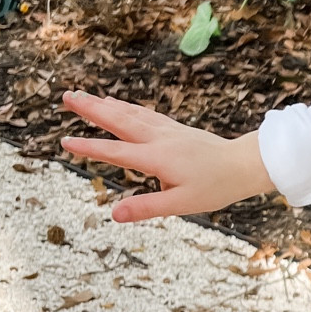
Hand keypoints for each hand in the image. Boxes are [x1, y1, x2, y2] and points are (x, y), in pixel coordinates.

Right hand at [59, 91, 273, 222]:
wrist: (245, 164)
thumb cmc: (216, 186)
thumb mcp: (182, 204)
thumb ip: (147, 208)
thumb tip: (115, 215)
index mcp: (157, 158)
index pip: (116, 152)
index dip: (90, 148)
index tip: (65, 141)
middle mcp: (159, 139)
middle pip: (119, 120)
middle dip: (91, 109)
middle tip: (65, 97)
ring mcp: (168, 131)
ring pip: (130, 113)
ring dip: (105, 104)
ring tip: (83, 96)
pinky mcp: (175, 129)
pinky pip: (145, 113)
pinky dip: (126, 106)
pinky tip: (118, 103)